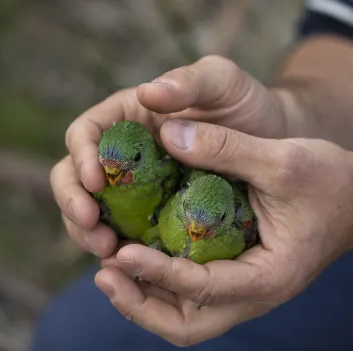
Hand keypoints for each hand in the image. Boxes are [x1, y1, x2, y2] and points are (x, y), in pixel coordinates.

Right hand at [52, 55, 294, 257]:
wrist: (280, 144)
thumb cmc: (248, 106)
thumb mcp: (223, 82)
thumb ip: (190, 81)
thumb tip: (147, 93)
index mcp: (127, 116)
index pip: (84, 133)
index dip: (81, 157)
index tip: (94, 181)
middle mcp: (122, 154)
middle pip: (72, 177)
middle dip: (73, 203)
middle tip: (92, 227)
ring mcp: (134, 191)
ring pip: (90, 214)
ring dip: (88, 234)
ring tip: (107, 251)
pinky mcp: (152, 221)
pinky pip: (124, 239)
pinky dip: (120, 253)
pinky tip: (130, 267)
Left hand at [93, 119, 352, 345]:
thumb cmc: (332, 179)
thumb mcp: (284, 158)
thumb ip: (227, 148)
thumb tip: (167, 132)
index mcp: (268, 277)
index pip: (202, 288)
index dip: (157, 273)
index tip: (120, 252)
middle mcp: (255, 296)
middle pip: (185, 325)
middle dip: (140, 305)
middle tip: (104, 272)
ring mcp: (245, 293)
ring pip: (183, 317)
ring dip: (143, 297)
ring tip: (107, 264)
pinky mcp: (237, 279)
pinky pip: (190, 296)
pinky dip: (158, 282)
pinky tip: (132, 250)